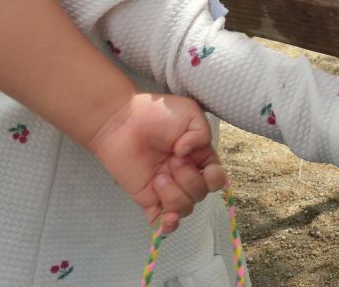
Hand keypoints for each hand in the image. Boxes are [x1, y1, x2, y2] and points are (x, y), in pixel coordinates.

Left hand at [86, 93, 225, 232]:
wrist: (122, 121)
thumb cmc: (157, 114)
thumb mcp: (190, 113)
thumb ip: (201, 134)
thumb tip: (188, 155)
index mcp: (199, 158)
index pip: (216, 179)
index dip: (214, 178)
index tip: (203, 167)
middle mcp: (185, 176)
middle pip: (200, 194)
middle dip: (189, 180)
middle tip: (172, 160)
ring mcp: (166, 189)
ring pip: (184, 208)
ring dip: (174, 195)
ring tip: (159, 177)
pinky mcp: (148, 199)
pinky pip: (162, 222)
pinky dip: (168, 225)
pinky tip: (166, 219)